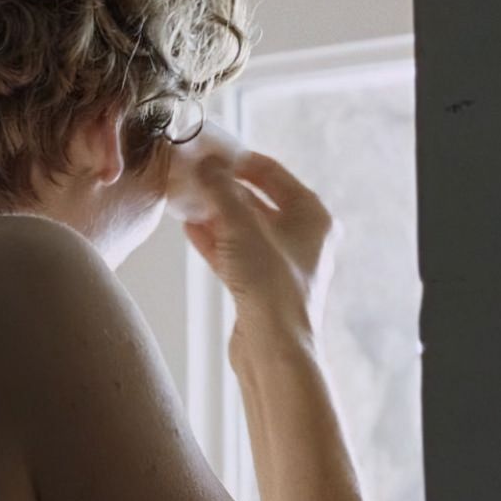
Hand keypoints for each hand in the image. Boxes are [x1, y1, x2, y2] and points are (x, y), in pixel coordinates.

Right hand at [179, 150, 340, 342]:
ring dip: (216, 215)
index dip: (241, 160)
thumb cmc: (270, 283)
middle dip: (224, 190)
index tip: (212, 153)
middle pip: (259, 201)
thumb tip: (206, 164)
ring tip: (188, 200)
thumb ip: (220, 189)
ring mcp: (283, 264)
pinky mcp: (263, 286)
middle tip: (195, 177)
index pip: (274, 173)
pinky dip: (216, 241)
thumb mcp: (240, 224)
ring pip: (245, 229)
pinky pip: (237, 253)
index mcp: (312, 216)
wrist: (273, 347)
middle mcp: (303, 237)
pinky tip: (191, 229)